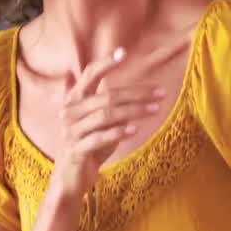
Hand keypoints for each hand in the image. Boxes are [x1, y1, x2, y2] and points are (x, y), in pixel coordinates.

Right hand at [49, 48, 166, 198]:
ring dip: (134, 111)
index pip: (88, 75)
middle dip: (137, 93)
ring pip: (105, 115)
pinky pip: (98, 138)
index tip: (123, 53)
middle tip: (161, 93)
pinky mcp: (75, 150)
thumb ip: (110, 103)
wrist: (71, 177)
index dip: (105, 63)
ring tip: (155, 109)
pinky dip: (118, 133)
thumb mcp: (100, 121)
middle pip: (107, 96)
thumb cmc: (89, 144)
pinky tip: (134, 130)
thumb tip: (139, 92)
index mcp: (75, 100)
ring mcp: (71, 131)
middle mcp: (69, 112)